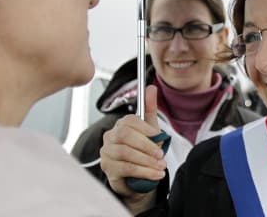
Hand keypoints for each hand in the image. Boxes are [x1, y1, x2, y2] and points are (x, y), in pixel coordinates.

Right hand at [100, 85, 165, 208]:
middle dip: (146, 146)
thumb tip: (152, 88)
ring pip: (125, 152)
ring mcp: (106, 152)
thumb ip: (150, 109)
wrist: (137, 179)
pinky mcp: (107, 167)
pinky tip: (155, 175)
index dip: (146, 129)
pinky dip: (143, 171)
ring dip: (146, 161)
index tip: (159, 138)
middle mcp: (110, 136)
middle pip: (125, 136)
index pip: (130, 121)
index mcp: (120, 125)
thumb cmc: (142, 152)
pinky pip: (125, 168)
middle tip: (160, 155)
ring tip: (160, 167)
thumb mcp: (150, 131)